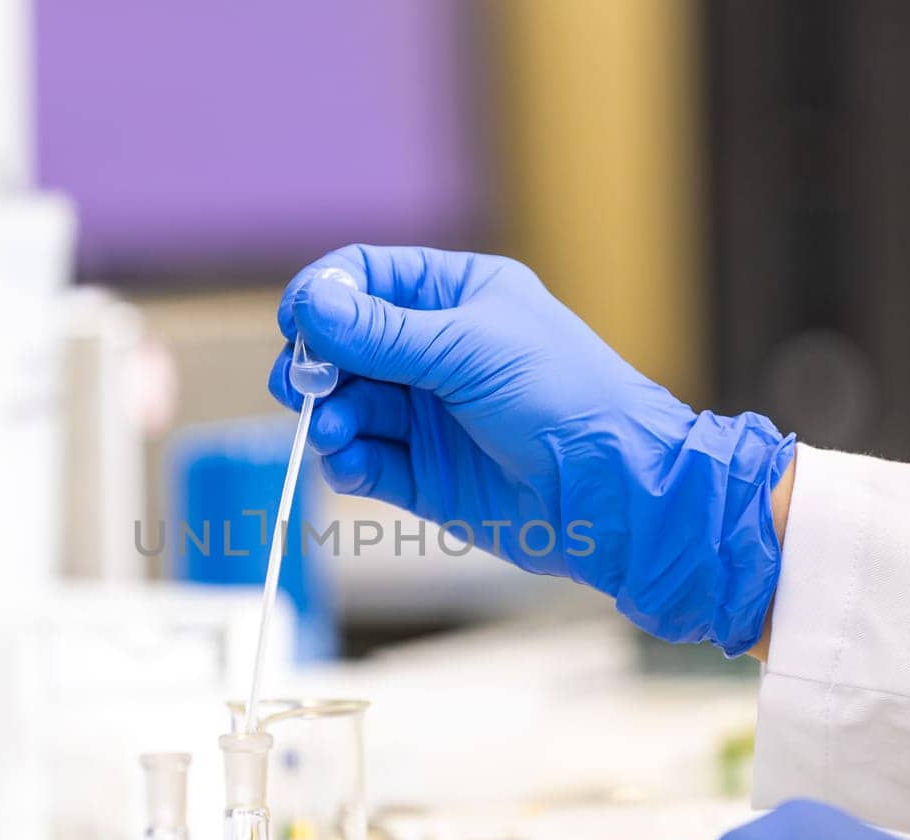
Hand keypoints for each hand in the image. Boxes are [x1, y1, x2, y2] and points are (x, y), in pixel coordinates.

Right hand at [269, 245, 795, 654]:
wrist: (613, 492)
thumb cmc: (562, 398)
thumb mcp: (468, 348)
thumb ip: (383, 332)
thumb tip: (310, 304)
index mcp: (456, 296)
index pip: (366, 277)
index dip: (323, 294)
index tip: (296, 322)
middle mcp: (435, 352)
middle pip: (343, 345)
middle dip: (316, 363)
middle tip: (303, 385)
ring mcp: (427, 415)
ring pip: (347, 406)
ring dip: (329, 416)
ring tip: (333, 431)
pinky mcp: (422, 476)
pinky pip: (363, 461)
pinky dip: (345, 461)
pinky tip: (348, 462)